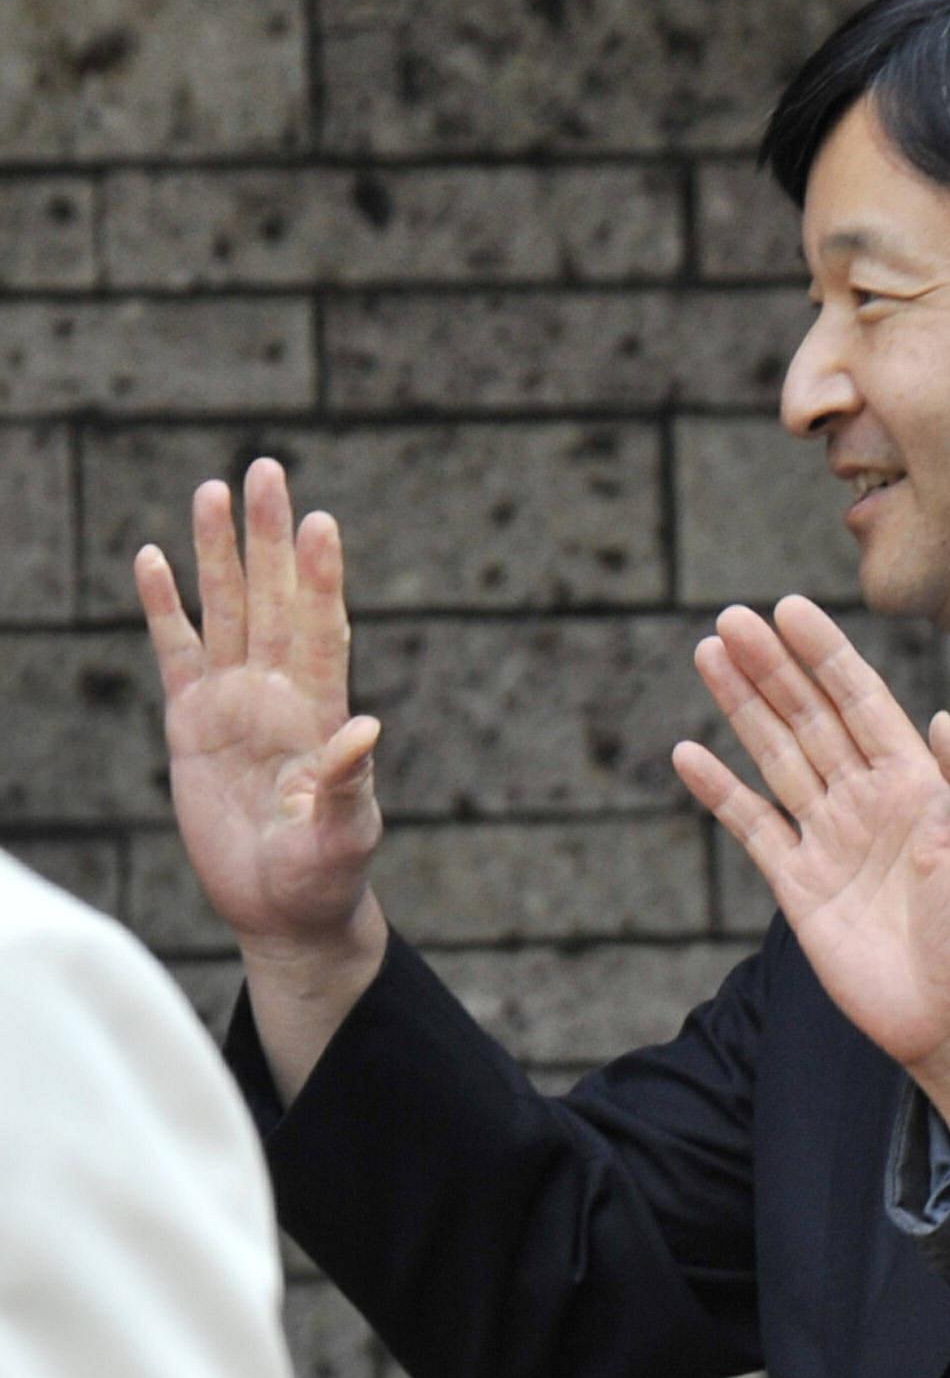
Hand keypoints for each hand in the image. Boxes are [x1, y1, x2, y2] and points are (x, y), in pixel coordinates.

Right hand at [136, 460, 385, 960]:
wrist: (283, 908)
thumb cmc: (326, 874)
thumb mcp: (345, 834)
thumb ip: (348, 784)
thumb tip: (366, 729)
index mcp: (321, 712)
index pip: (323, 629)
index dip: (320, 578)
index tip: (321, 523)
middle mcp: (278, 693)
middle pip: (273, 598)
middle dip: (268, 537)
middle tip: (266, 469)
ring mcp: (233, 702)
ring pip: (226, 610)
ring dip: (218, 554)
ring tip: (213, 489)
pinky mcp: (191, 722)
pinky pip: (175, 651)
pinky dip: (164, 607)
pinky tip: (153, 560)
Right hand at [679, 599, 949, 1155]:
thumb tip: (941, 720)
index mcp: (915, 783)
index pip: (862, 702)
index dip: (827, 656)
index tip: (790, 609)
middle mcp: (867, 801)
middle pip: (810, 719)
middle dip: (772, 668)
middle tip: (731, 619)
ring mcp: (829, 840)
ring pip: (777, 757)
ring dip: (743, 708)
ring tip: (710, 655)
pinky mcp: (798, 886)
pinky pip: (752, 827)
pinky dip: (720, 792)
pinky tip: (690, 754)